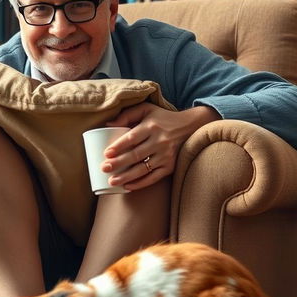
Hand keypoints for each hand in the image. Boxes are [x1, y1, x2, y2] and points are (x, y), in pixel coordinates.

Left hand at [101, 103, 219, 190]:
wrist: (192, 126)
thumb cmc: (163, 118)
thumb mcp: (147, 110)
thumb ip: (127, 115)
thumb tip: (108, 125)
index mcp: (152, 126)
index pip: (132, 138)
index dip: (118, 146)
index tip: (106, 153)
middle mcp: (160, 141)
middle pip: (135, 155)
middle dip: (118, 163)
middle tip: (104, 168)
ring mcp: (166, 155)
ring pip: (143, 169)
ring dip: (126, 177)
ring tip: (112, 181)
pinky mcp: (171, 166)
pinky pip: (154, 177)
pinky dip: (140, 183)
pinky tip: (128, 186)